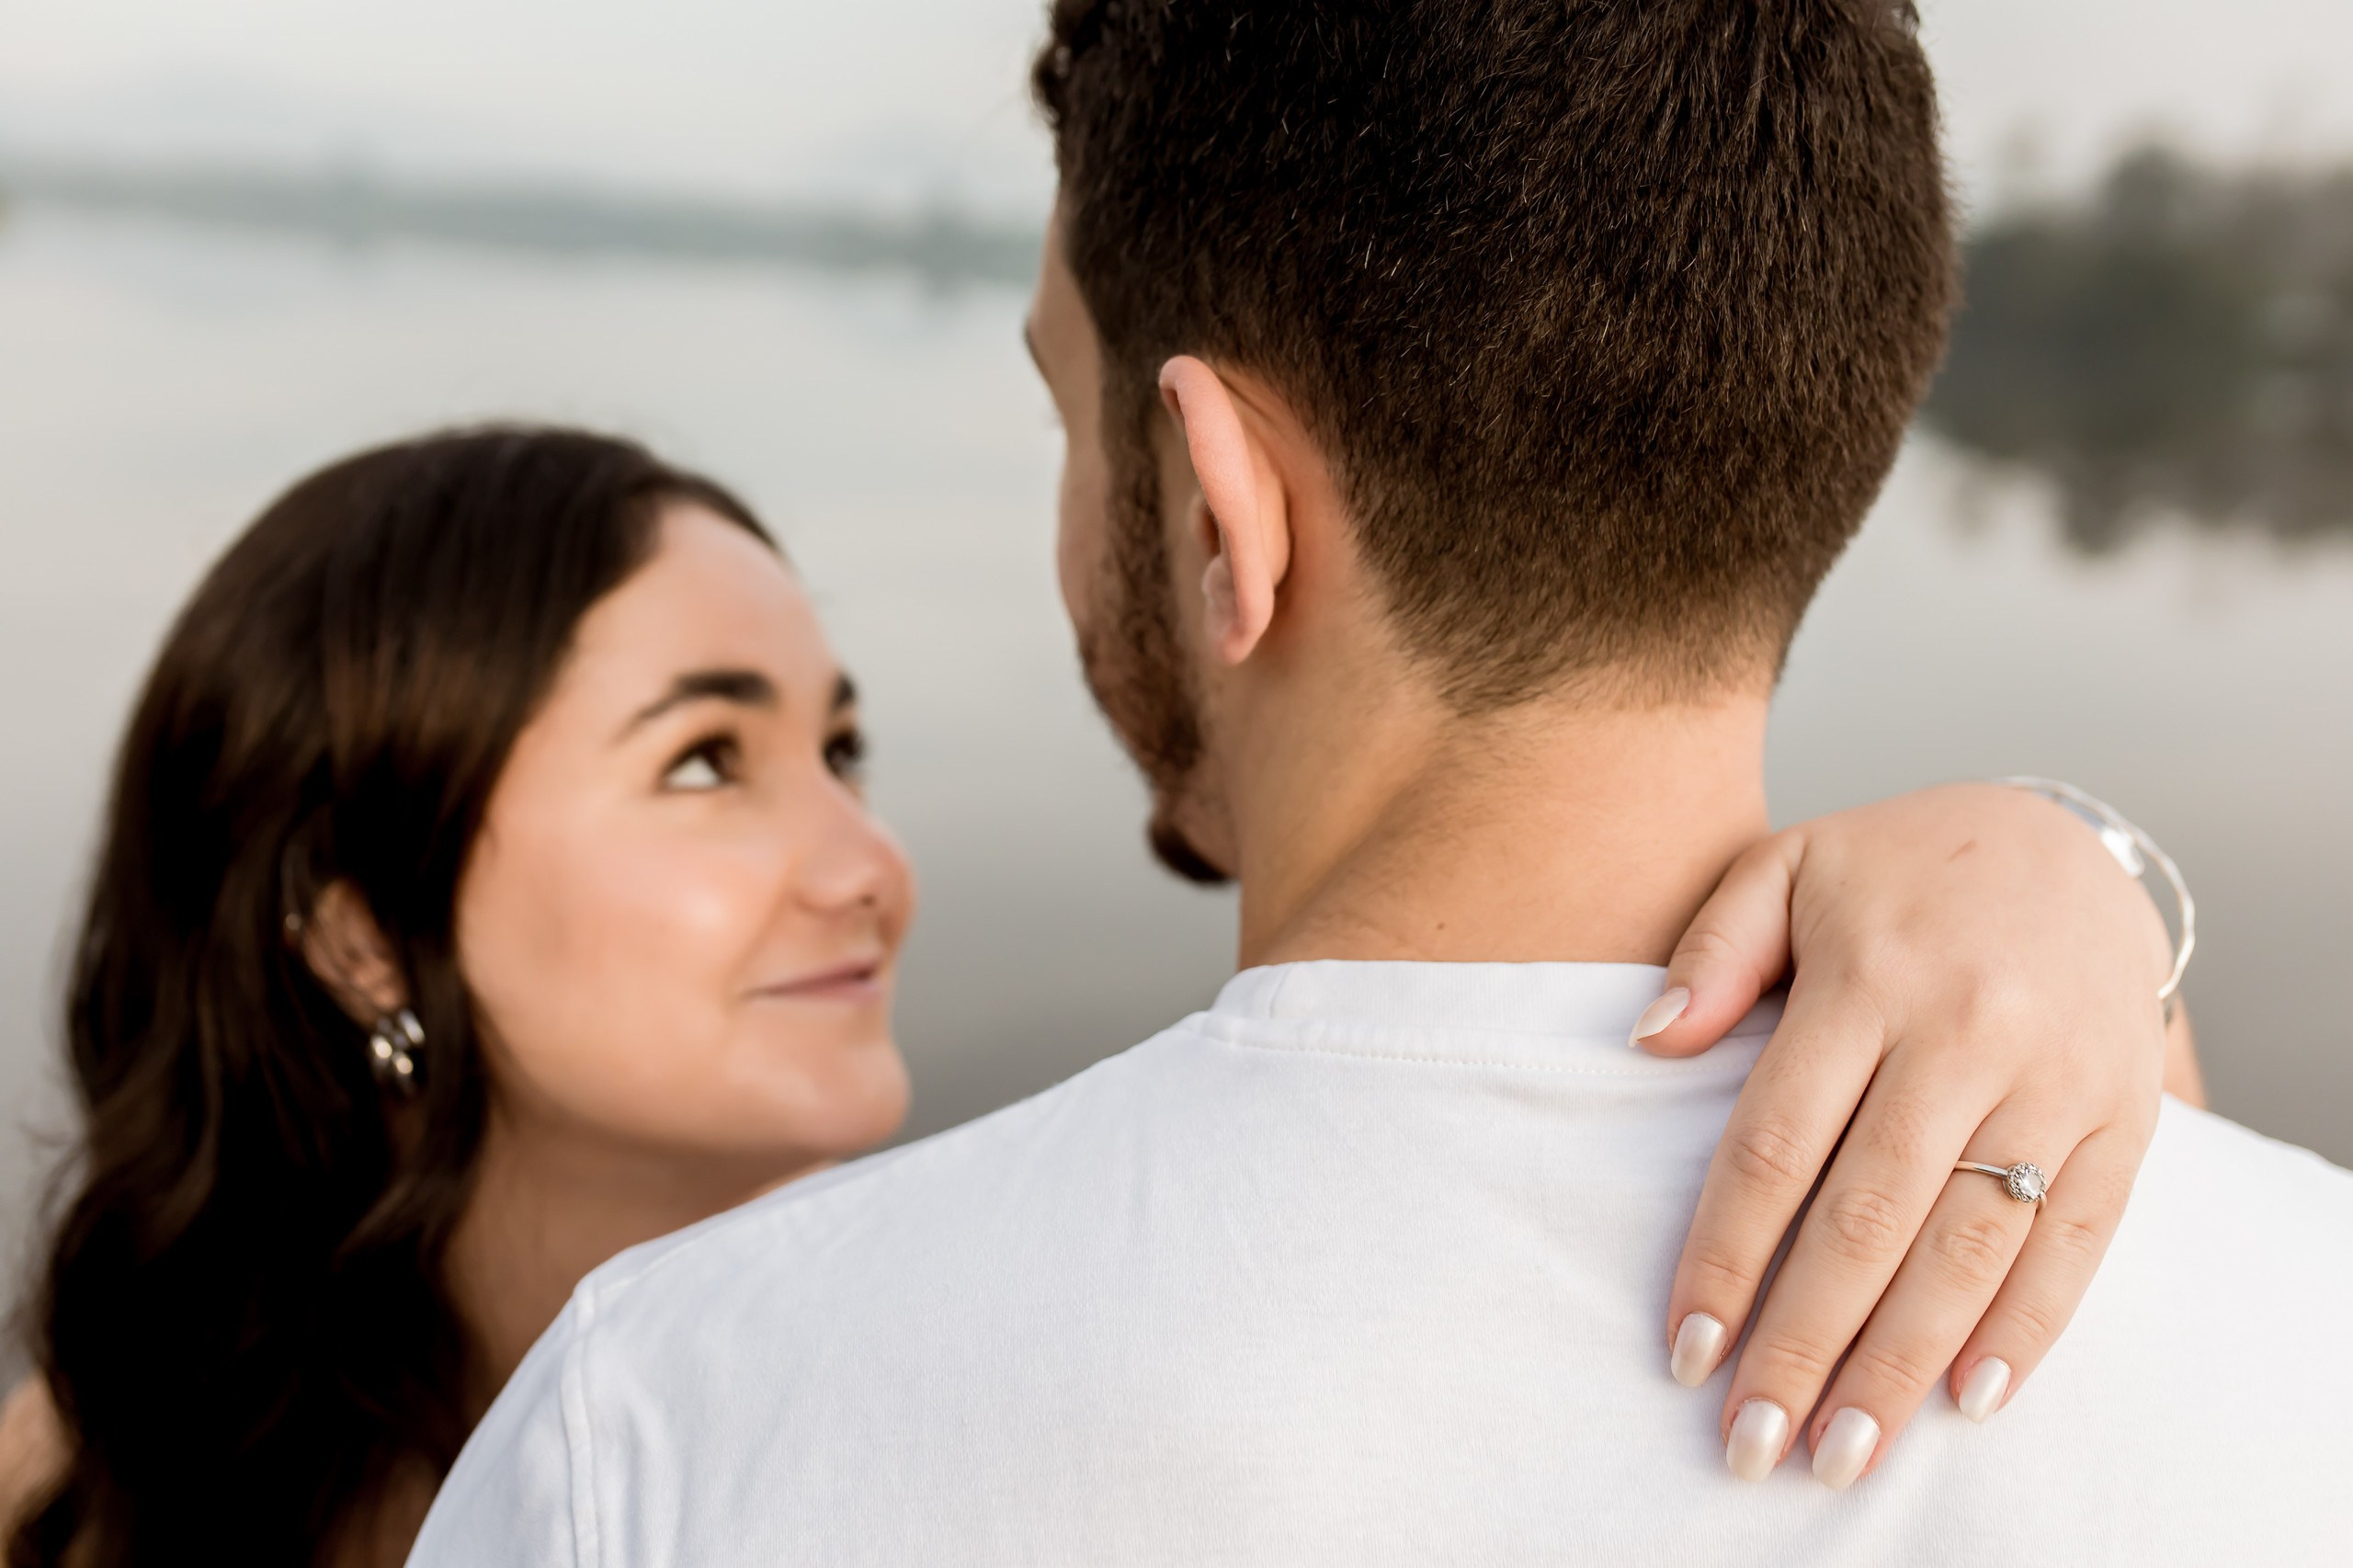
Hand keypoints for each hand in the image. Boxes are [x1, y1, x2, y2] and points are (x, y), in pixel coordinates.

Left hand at [1636, 783, 2174, 1487]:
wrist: (2071, 842)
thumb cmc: (1899, 870)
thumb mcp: (1790, 866)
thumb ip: (1715, 949)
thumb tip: (1648, 1042)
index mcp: (1869, 979)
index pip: (1777, 1145)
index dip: (1727, 1255)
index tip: (1685, 1348)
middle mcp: (1966, 1036)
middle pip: (1868, 1218)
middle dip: (1806, 1342)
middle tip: (1752, 1441)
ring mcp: (2054, 1082)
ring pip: (1968, 1247)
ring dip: (1903, 1361)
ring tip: (1844, 1449)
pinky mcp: (2121, 1119)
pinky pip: (2076, 1240)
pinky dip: (2027, 1327)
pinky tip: (1969, 1399)